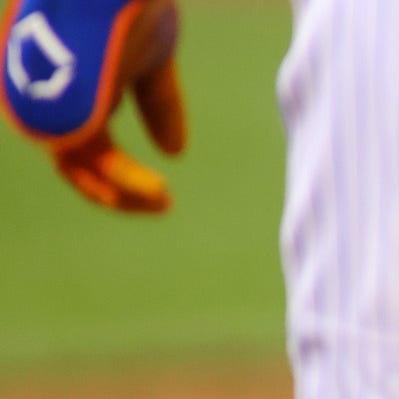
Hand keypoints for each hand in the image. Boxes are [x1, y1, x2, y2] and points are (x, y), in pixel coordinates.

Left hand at [4, 0, 186, 211]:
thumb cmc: (131, 6)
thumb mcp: (152, 60)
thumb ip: (158, 104)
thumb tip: (174, 151)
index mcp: (73, 84)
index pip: (82, 144)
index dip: (118, 175)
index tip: (163, 193)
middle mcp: (53, 93)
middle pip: (72, 158)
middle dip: (115, 190)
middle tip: (164, 203)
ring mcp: (49, 94)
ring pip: (72, 159)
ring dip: (119, 190)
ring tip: (163, 199)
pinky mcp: (53, 99)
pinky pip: (79, 151)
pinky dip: (118, 177)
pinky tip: (157, 188)